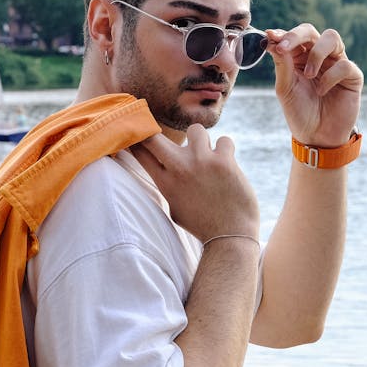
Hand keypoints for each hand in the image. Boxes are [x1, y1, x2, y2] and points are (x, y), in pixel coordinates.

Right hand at [129, 125, 258, 242]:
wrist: (230, 237)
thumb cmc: (202, 223)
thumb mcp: (174, 206)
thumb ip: (169, 185)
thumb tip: (164, 167)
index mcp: (165, 182)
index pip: (140, 152)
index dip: (136, 140)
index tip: (138, 134)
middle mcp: (179, 169)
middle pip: (153, 137)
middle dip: (157, 132)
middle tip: (170, 137)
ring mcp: (201, 162)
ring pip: (195, 129)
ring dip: (202, 141)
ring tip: (208, 156)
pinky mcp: (224, 161)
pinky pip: (224, 141)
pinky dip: (226, 151)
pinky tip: (227, 165)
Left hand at [266, 24, 362, 146]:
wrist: (317, 137)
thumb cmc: (299, 112)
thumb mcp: (285, 88)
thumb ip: (281, 64)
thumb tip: (271, 39)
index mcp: (299, 57)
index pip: (292, 36)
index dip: (282, 33)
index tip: (270, 36)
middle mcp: (318, 56)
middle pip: (310, 31)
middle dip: (296, 36)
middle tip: (283, 47)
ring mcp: (336, 63)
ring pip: (331, 38)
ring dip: (316, 53)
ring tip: (308, 74)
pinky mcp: (352, 76)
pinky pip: (344, 65)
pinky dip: (330, 77)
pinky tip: (322, 91)